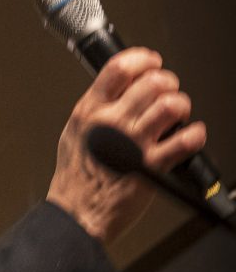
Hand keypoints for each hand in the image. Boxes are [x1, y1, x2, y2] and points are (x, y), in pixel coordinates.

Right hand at [47, 48, 206, 243]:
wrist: (77, 213)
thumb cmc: (75, 177)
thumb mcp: (75, 132)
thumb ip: (95, 108)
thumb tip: (117, 88)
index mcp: (90, 110)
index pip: (119, 68)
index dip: (143, 59)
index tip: (151, 62)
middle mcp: (112, 123)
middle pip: (151, 82)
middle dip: (168, 82)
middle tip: (168, 91)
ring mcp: (133, 144)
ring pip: (170, 106)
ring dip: (181, 104)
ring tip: (178, 112)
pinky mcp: (151, 167)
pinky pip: (185, 142)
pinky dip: (196, 134)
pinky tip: (191, 135)